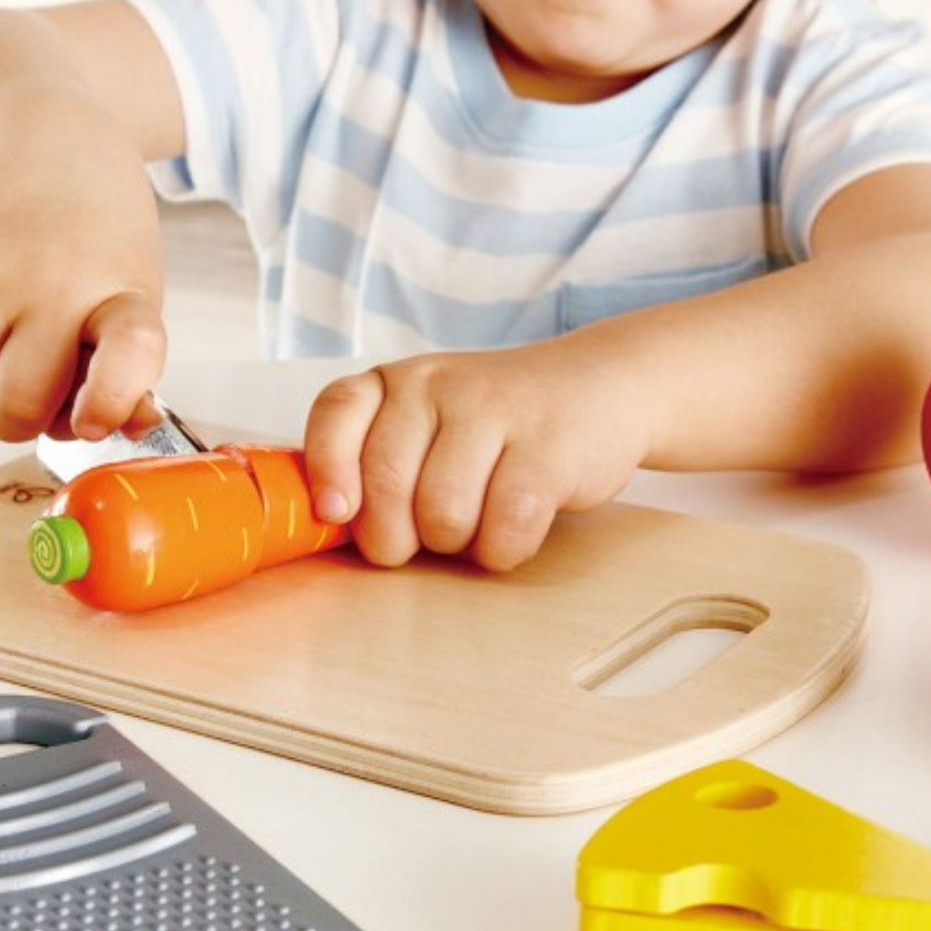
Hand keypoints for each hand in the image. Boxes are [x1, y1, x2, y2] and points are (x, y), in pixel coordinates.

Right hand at [0, 136, 166, 442]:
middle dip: (21, 417)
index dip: (109, 401)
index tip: (93, 419)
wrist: (49, 145)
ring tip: (4, 343)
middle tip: (38, 388)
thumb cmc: (99, 246)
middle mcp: (55, 283)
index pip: (127, 356)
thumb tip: (121, 428)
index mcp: (122, 298)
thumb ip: (128, 373)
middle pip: (14, 406)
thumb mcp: (135, 299)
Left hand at [302, 341, 651, 569]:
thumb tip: (330, 525)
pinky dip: (505, 549)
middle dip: (398, 538)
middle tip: (427, 535)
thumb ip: (375, 462)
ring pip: (444, 515)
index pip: (336, 414)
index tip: (337, 514)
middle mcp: (439, 385)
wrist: (602, 388)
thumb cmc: (500, 425)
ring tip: (480, 519)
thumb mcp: (429, 424)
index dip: (328, 471)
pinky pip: (506, 526)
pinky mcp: (549, 446)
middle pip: (388, 487)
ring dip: (459, 544)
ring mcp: (496, 409)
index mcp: (398, 382)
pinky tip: (515, 530)